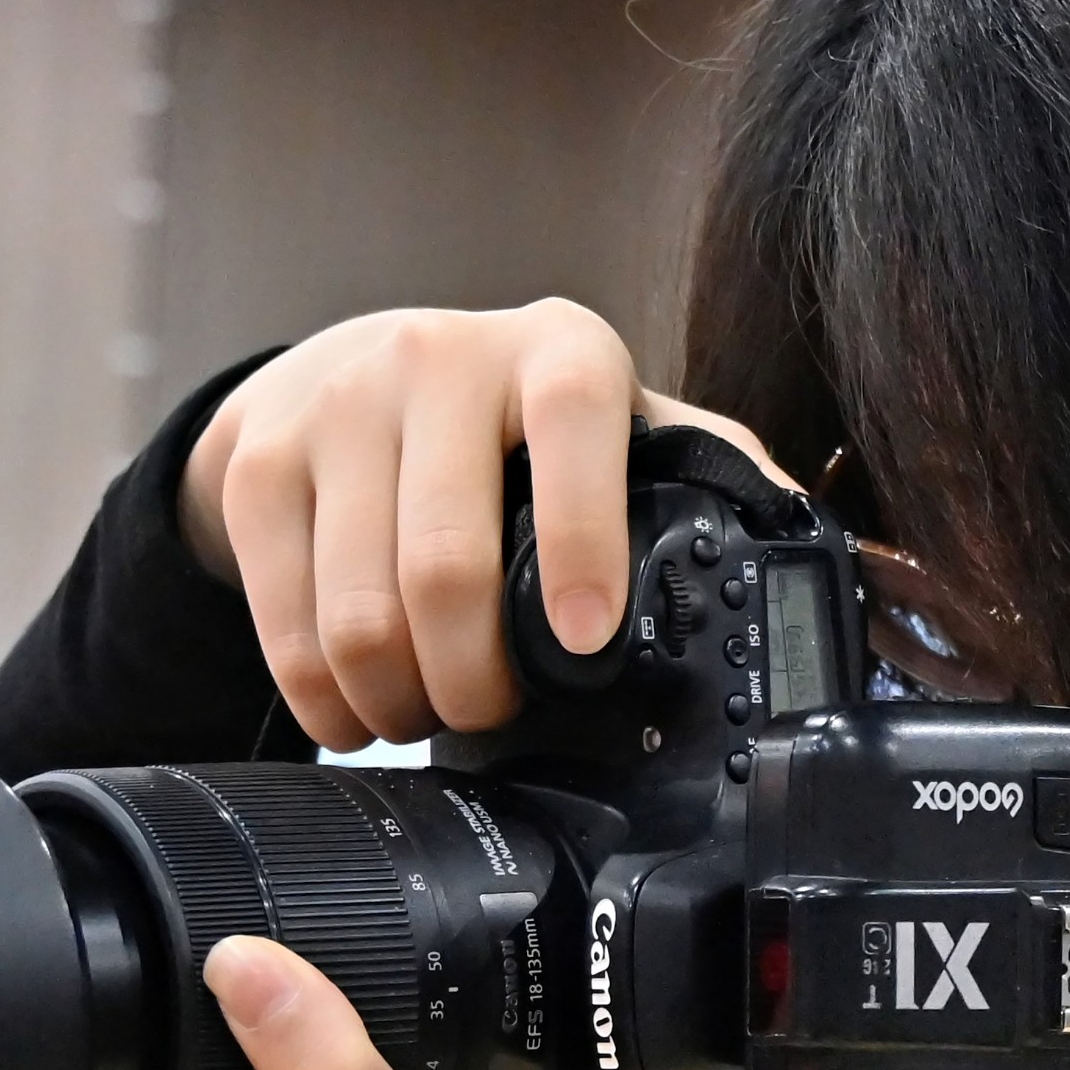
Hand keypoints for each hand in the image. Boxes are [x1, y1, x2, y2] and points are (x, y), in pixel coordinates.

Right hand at [181, 302, 779, 750]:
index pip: (574, 425)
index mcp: (557, 351)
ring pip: (358, 606)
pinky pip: (282, 617)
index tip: (586, 642)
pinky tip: (354, 709)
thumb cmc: (513, 425)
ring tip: (423, 718)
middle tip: (491, 716)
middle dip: (474, 680)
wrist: (344, 372)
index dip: (583, 541)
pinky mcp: (257, 460)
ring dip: (395, 700)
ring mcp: (337, 405)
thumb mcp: (619, 426)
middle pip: (445, 561)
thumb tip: (812, 552)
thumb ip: (711, 474)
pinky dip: (321, 694)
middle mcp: (440, 358)